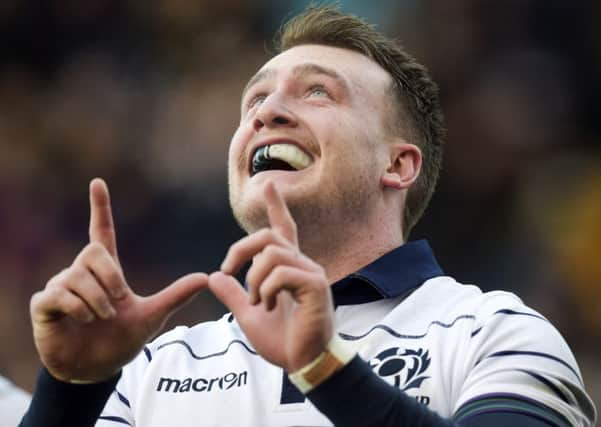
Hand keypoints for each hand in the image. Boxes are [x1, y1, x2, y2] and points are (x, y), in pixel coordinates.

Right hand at [30, 178, 207, 382]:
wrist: (96, 369)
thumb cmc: (121, 339)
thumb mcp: (152, 316)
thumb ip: (175, 296)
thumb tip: (207, 277)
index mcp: (106, 272)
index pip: (101, 232)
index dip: (100, 208)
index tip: (98, 182)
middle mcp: (81, 273)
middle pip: (93, 252)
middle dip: (111, 278)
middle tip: (118, 301)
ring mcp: (60, 287)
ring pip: (77, 275)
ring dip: (97, 300)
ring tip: (101, 317)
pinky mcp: (44, 305)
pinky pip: (59, 294)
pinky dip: (77, 308)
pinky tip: (82, 320)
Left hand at [209, 182, 333, 371]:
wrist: (302, 363)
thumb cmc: (283, 340)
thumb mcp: (249, 315)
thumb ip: (233, 295)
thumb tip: (213, 277)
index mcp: (287, 269)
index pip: (283, 230)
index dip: (276, 207)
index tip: (268, 183)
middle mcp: (301, 265)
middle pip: (268, 236)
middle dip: (239, 249)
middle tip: (226, 271)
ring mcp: (311, 274)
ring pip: (272, 254)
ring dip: (254, 279)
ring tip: (258, 301)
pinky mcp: (316, 286)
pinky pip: (282, 273)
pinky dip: (267, 289)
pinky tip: (270, 305)